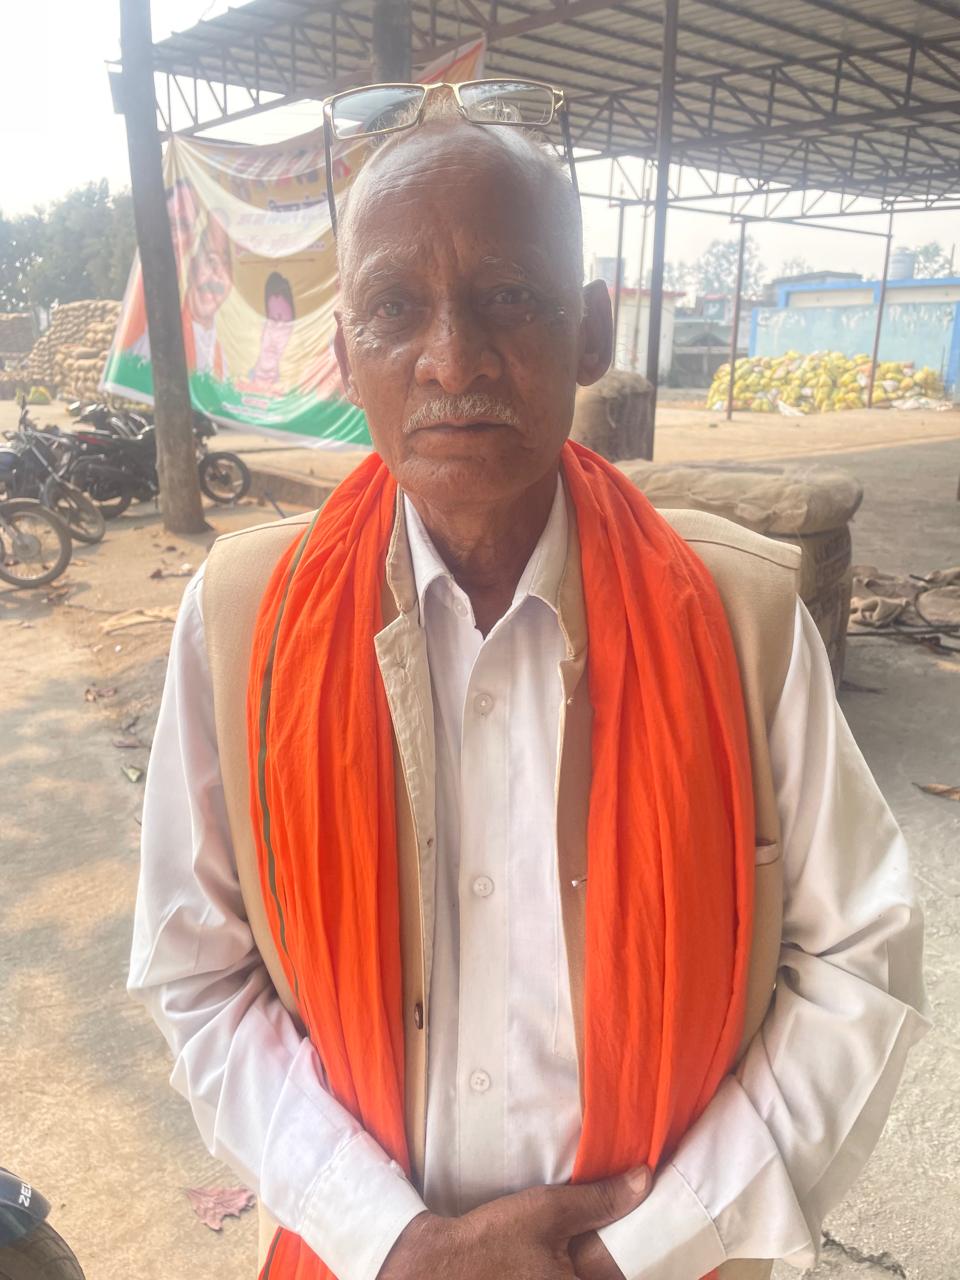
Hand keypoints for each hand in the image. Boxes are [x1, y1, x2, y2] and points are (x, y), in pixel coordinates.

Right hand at [379, 1166, 650, 1279]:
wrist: (434, 1269)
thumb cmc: (491, 1241)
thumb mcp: (547, 1212)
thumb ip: (600, 1200)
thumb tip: (644, 1180)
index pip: (629, 1276)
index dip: (641, 1260)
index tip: (650, 1241)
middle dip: (614, 1264)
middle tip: (615, 1241)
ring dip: (595, 1267)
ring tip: (590, 1248)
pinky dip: (570, 1270)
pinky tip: (559, 1259)